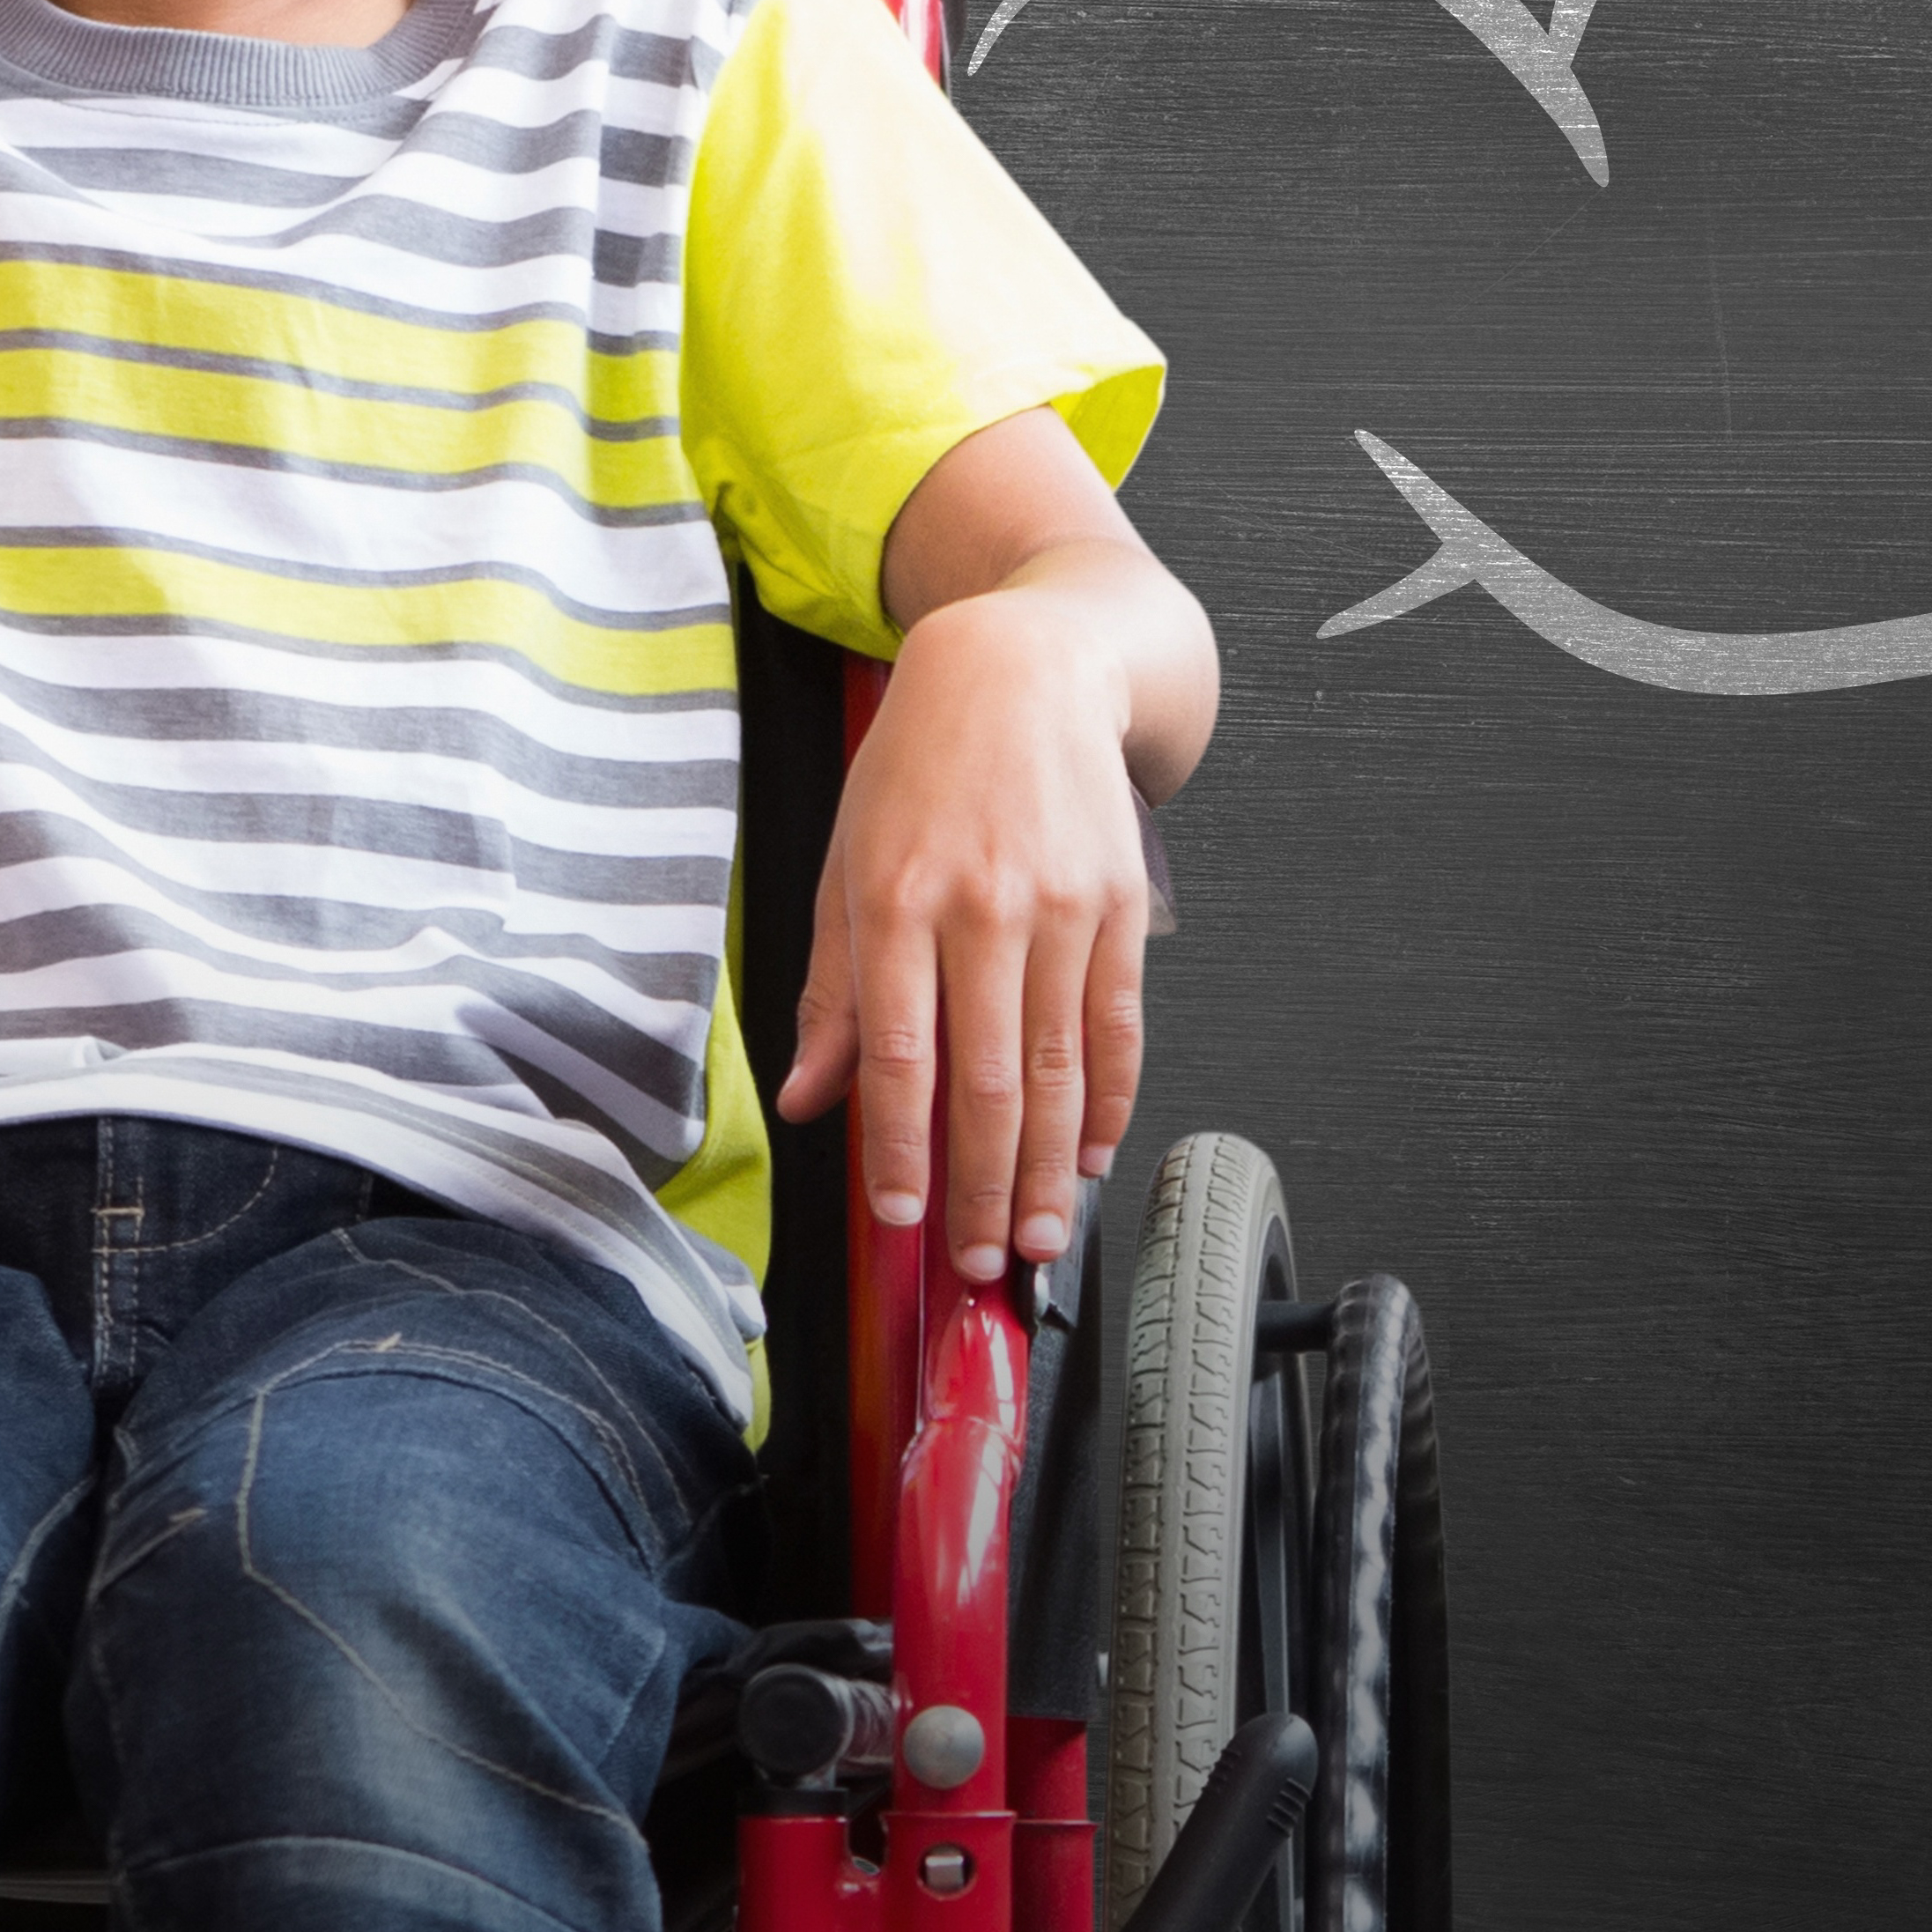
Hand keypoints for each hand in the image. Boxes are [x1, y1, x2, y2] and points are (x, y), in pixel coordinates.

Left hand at [765, 405, 1212, 1287]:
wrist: (1022, 670)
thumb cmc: (918, 765)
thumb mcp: (846, 860)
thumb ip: (831, 988)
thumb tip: (812, 1097)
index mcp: (897, 899)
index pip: (900, 1054)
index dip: (903, 1148)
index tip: (902, 1219)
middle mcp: (983, 907)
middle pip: (988, 1080)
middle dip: (983, 1186)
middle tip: (979, 1261)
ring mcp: (1059, 907)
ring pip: (1060, 1069)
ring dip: (1050, 1168)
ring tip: (1038, 1235)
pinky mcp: (1118, 906)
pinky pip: (1118, 1026)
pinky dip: (1109, 1100)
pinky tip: (1092, 1153)